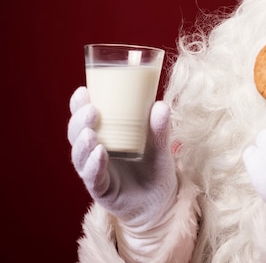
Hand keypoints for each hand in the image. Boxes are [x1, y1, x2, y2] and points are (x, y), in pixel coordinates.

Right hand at [67, 86, 176, 227]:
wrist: (161, 202)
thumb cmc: (155, 168)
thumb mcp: (160, 146)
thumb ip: (159, 128)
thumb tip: (160, 105)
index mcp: (105, 135)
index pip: (85, 118)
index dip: (79, 105)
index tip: (83, 90)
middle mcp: (94, 152)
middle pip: (76, 134)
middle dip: (79, 121)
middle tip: (91, 109)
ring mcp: (95, 171)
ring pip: (79, 156)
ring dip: (83, 143)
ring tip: (90, 133)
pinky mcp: (101, 190)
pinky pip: (93, 177)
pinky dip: (94, 165)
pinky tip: (99, 154)